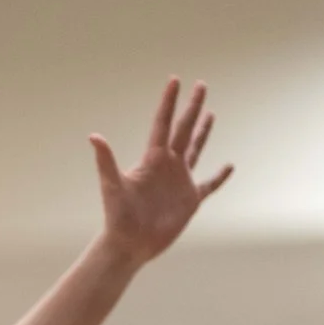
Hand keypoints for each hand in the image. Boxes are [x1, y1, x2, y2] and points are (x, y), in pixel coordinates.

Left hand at [93, 78, 234, 267]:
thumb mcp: (112, 186)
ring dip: (203, 132)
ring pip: (195, 149)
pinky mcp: (190, 200)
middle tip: (201, 85)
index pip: (163, 124)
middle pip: (183, 129)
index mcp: (152, 159)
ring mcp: (180, 181)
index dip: (168, 103)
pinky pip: (209, 184)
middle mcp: (167, 165)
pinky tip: (229, 166)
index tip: (175, 81)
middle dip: (192, 107)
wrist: (129, 244)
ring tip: (210, 113)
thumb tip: (94, 136)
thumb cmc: (117, 217)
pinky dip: (219, 176)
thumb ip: (106, 161)